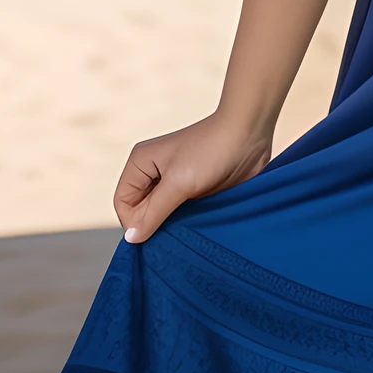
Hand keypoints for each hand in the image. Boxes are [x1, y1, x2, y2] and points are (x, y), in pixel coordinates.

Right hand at [114, 112, 273, 243]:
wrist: (249, 133)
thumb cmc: (211, 151)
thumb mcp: (179, 183)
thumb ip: (153, 212)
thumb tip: (131, 239)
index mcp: (141, 162)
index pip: (122, 203)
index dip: (134, 221)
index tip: (157, 229)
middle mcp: (153, 171)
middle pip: (139, 211)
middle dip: (152, 224)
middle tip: (173, 232)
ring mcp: (174, 181)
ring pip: (160, 215)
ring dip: (170, 226)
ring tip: (186, 228)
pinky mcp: (192, 189)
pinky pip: (179, 214)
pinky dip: (184, 223)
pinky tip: (196, 226)